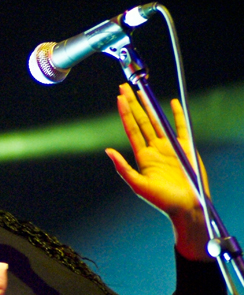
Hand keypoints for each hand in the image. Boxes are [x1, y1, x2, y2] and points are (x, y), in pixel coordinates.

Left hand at [105, 83, 210, 260]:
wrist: (187, 207)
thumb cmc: (162, 200)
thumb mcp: (138, 185)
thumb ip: (123, 168)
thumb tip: (108, 151)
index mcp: (143, 155)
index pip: (132, 128)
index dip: (125, 112)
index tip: (119, 97)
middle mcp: (155, 148)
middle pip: (142, 120)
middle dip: (133, 103)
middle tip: (125, 86)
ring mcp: (169, 147)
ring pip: (157, 121)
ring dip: (150, 106)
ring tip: (141, 90)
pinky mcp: (185, 148)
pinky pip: (181, 127)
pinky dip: (177, 115)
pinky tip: (172, 103)